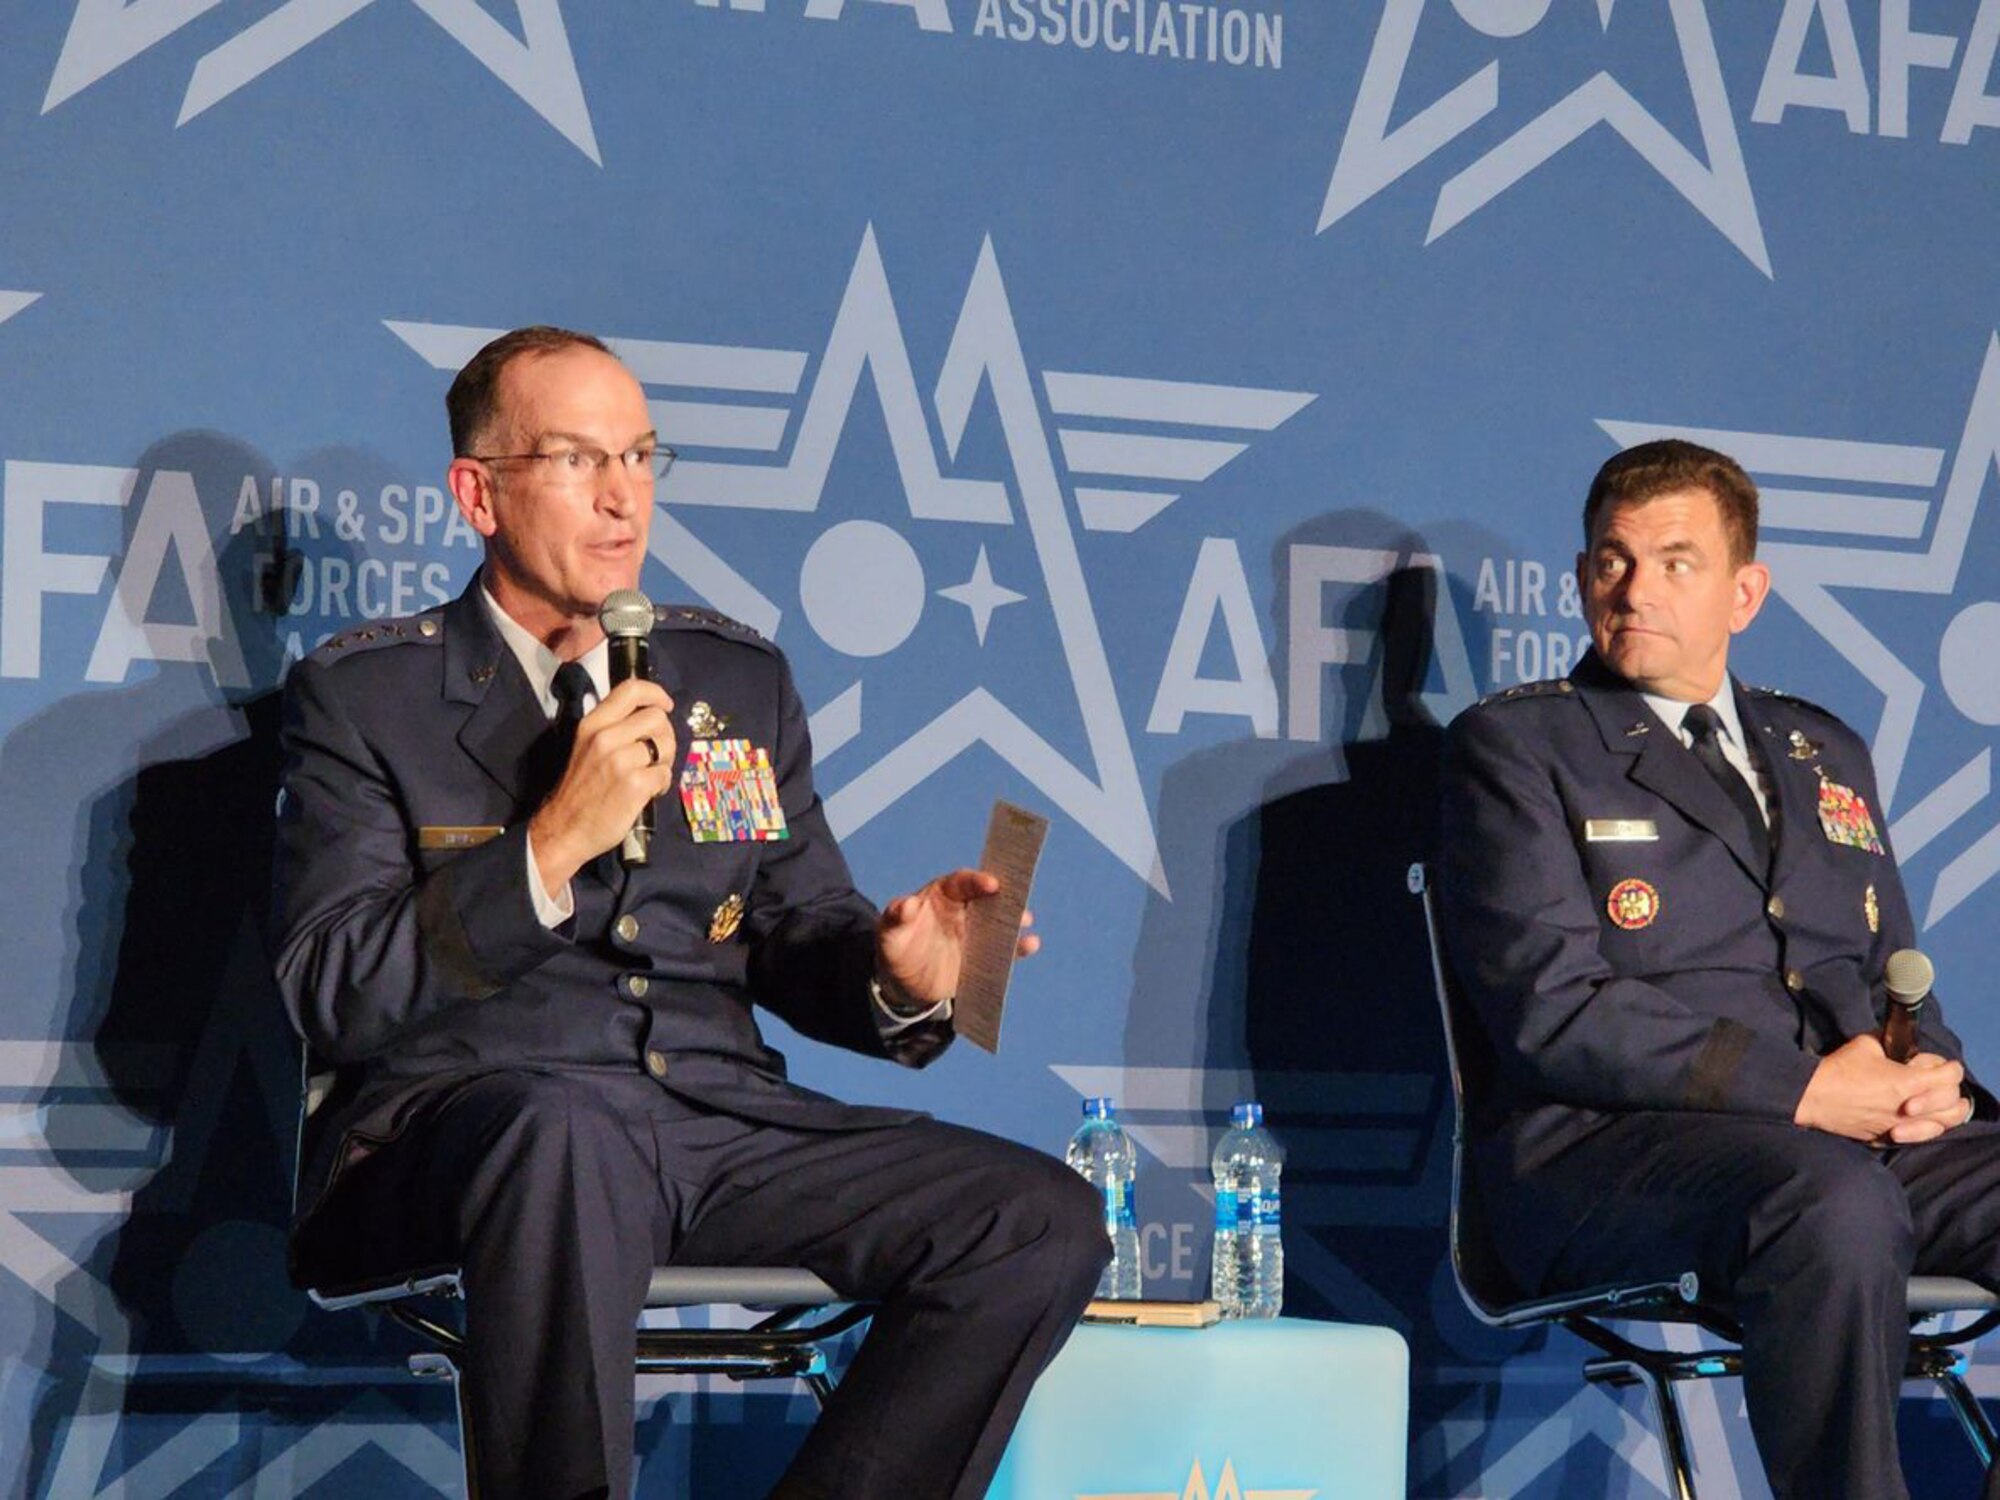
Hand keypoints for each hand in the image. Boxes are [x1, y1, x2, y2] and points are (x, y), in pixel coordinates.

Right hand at [528, 678, 675, 890]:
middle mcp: (605, 737)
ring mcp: (621, 760)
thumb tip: (650, 718)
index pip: (630, 690)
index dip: (655, 693)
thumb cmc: (579, 789)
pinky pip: (665, 774)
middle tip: (656, 754)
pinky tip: (649, 792)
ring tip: (652, 774)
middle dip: (665, 735)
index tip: (665, 705)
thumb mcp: (586, 747)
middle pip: (657, 718)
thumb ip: (613, 728)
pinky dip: (663, 784)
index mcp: (593, 724)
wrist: (564, 829)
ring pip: (666, 745)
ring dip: (666, 761)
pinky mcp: (635, 784)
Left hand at [876, 868, 1038, 1004]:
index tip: (992, 883)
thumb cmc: (896, 947)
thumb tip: (906, 904)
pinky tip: (1030, 944)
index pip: (962, 882)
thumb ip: (896, 916)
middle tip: (1018, 897)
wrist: (904, 982)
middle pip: (988, 897)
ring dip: (1014, 919)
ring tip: (1024, 919)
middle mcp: (965, 909)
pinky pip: (1005, 949)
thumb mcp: (890, 932)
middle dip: (1004, 895)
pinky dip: (1018, 947)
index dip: (978, 880)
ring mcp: (976, 932)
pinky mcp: (983, 955)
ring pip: (1000, 921)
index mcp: (943, 894)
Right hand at [1794, 1033, 1962, 1142]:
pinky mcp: (1888, 1137)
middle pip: (1954, 1105)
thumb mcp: (1867, 1044)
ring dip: (1945, 1113)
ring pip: (1942, 1126)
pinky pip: (1919, 1137)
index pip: (1950, 1076)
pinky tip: (1918, 1119)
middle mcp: (1910, 1109)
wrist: (1813, 1096)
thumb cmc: (1839, 1069)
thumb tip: (1897, 1043)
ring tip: (1937, 1104)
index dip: (1950, 1067)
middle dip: (1950, 1090)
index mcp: (1908, 1082)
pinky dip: (1925, 1127)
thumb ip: (1890, 1043)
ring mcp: (1900, 1126)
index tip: (1944, 1065)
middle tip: (1938, 1082)